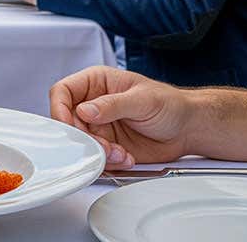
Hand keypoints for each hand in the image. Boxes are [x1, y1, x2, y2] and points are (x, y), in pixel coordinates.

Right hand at [49, 66, 194, 168]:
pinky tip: (126, 157)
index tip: (67, 125)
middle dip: (84, 138)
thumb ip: (112, 104)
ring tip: (120, 153)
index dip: (59, 108)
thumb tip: (84, 110)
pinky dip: (109, 163)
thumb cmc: (169, 103)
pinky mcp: (107, 146)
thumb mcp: (142, 99)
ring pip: (82, 144)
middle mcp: (94, 105)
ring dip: (98, 153)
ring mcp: (100, 127)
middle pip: (68, 122)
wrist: (187, 129)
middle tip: (102, 145)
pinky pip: (96, 158)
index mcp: (97, 83)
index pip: (63, 91)